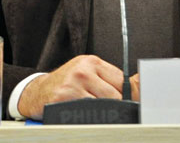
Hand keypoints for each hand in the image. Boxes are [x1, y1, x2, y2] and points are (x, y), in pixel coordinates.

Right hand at [17, 55, 138, 118]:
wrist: (37, 92)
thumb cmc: (66, 84)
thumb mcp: (88, 74)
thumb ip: (112, 79)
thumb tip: (142, 82)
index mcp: (91, 62)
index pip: (122, 81)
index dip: (126, 96)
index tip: (124, 103)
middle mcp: (82, 70)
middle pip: (115, 96)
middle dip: (114, 107)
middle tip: (103, 109)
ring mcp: (73, 83)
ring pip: (104, 106)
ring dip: (101, 114)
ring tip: (91, 111)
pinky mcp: (64, 97)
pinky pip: (88, 113)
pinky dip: (88, 117)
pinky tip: (80, 113)